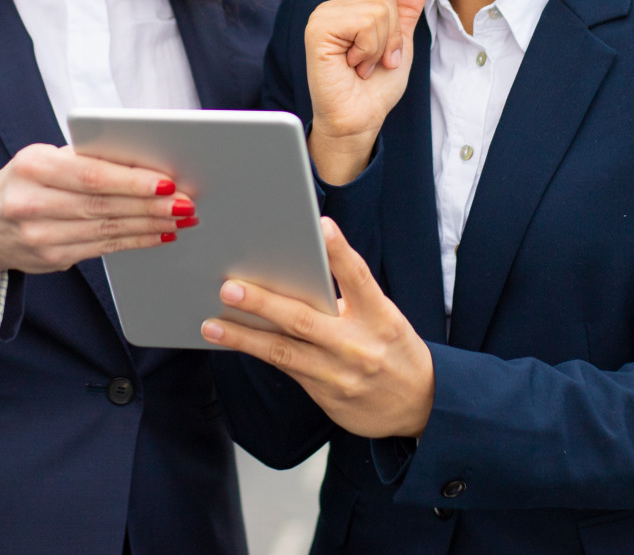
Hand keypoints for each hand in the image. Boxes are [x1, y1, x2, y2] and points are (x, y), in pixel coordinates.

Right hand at [0, 144, 193, 277]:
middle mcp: (31, 203)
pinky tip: (159, 234)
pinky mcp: (51, 259)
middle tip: (186, 203)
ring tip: (181, 218)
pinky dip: (135, 242)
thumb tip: (145, 162)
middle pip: (103, 205)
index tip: (166, 182)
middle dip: (150, 206)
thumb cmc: (26, 181)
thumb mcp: (44, 159)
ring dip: (150, 225)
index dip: (132, 181)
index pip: (91, 175)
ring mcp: (39, 236)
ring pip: (106, 230)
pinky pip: (102, 249)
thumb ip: (86, 159)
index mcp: (32, 166)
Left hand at [201, 218, 434, 439]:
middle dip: (264, 304)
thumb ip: (349, 298)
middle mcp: (358, 345)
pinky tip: (234, 342)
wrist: (420, 406)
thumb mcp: (385, 318)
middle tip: (230, 288)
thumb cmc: (395, 350)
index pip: (359, 278)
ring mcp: (339, 374)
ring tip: (213, 324)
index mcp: (380, 316)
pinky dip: (258, 353)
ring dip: (244, 337)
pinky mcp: (325, 395)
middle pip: (305, 320)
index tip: (322, 227)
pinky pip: (285, 369)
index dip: (340, 252)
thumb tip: (299, 271)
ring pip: (284, 352)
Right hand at [305, 0, 431, 184]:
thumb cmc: (374, 87)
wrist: (358, 119)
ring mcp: (324, 15)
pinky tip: (353, 65)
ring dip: (381, 44)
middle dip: (394, 32)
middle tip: (379, 59)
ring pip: (378, 6)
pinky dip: (369, 48)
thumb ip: (408, 8)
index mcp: (353, 7)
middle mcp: (336, 6)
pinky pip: (365, 21)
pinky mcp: (320, 28)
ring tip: (364, 64)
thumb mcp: (399, 42)